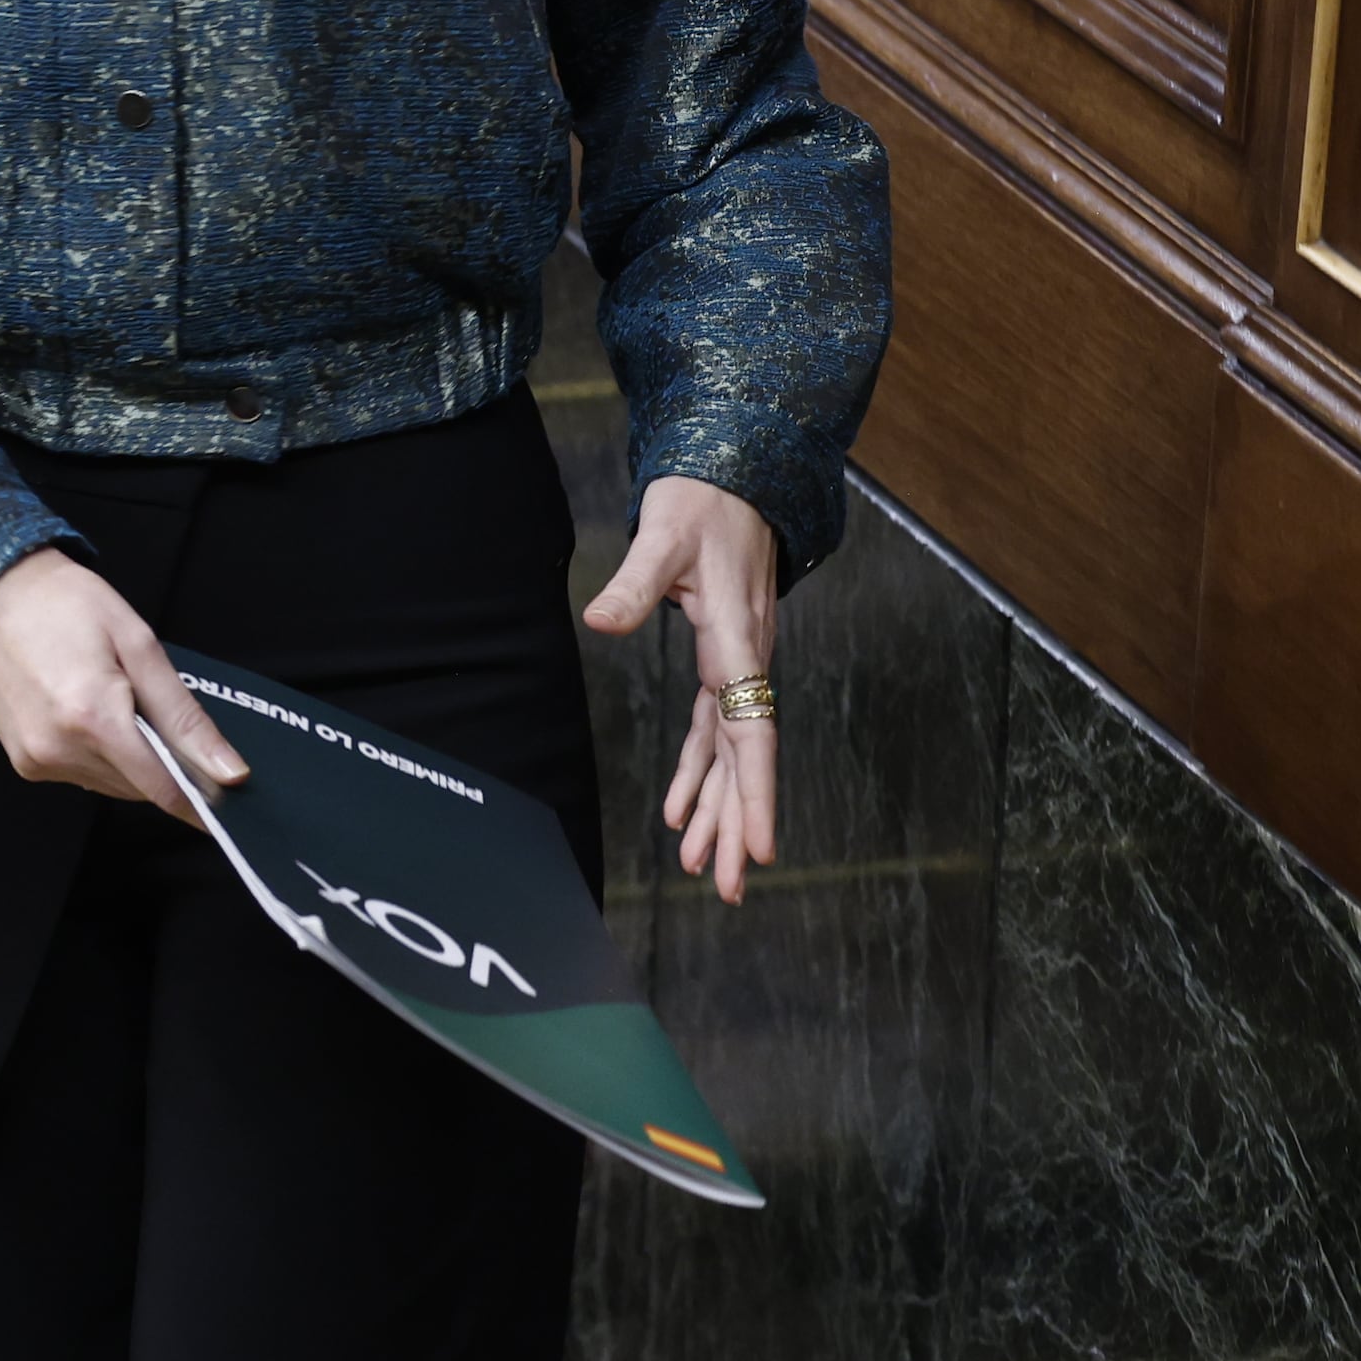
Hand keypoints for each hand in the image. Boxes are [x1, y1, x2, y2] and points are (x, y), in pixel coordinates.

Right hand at [0, 547, 249, 824]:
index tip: (229, 800)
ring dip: (132, 759)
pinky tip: (93, 715)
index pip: (163, 787)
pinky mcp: (25, 763)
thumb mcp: (139, 644)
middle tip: (163, 715)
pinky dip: (102, 756)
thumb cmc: (65, 604)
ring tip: (119, 703)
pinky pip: (84, 776)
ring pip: (114, 785)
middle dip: (165, 764)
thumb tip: (229, 773)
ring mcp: (38, 761)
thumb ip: (184, 716)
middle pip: (141, 788)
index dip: (200, 798)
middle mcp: (60, 750)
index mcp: (93, 717)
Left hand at [583, 475, 780, 904]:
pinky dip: (699, 771)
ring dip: (718, 808)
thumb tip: (600, 620)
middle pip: (745, 758)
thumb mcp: (663, 535)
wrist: (735, 473)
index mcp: (738, 641)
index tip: (761, 847)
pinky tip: (681, 811)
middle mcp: (746, 661)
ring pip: (731, 751)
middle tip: (731, 887)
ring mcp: (738, 663)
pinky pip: (715, 729)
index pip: (751, 732)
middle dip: (738, 823)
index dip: (755, 793)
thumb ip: (634, 582)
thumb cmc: (703, 501)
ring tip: (705, 869)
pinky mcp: (723, 657)